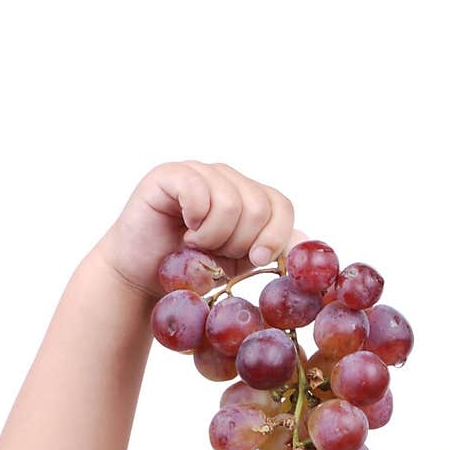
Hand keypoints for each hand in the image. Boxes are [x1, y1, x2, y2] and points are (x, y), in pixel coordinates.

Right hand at [96, 160, 307, 298]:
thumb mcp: (239, 267)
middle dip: (239, 243)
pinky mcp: (170, 175)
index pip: (281, 205)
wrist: (143, 277)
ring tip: (195, 245)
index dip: (276, 235)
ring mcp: (199, 173)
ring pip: (231, 203)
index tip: (257, 260)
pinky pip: (198, 191)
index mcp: (249, 197)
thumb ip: (272, 251)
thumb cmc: (190, 272)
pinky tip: (183, 230)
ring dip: (213, 238)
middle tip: (215, 253)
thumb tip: (306, 242)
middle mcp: (226, 179)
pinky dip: (195, 221)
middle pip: (258, 206)